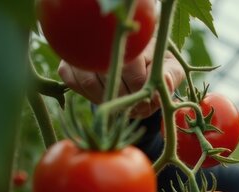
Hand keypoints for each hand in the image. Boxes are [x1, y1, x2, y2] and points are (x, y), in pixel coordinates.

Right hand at [57, 37, 184, 118]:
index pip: (131, 68)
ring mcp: (82, 50)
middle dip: (127, 99)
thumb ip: (171, 76)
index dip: (139, 90)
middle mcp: (102, 37)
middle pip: (109, 77)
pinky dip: (92, 97)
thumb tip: (163, 81)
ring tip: (125, 104)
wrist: (132, 60)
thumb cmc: (155, 64)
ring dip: (110, 100)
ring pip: (90, 83)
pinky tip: (107, 97)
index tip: (148, 101)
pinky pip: (75, 85)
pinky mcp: (67, 63)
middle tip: (138, 108)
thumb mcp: (170, 68)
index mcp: (131, 36)